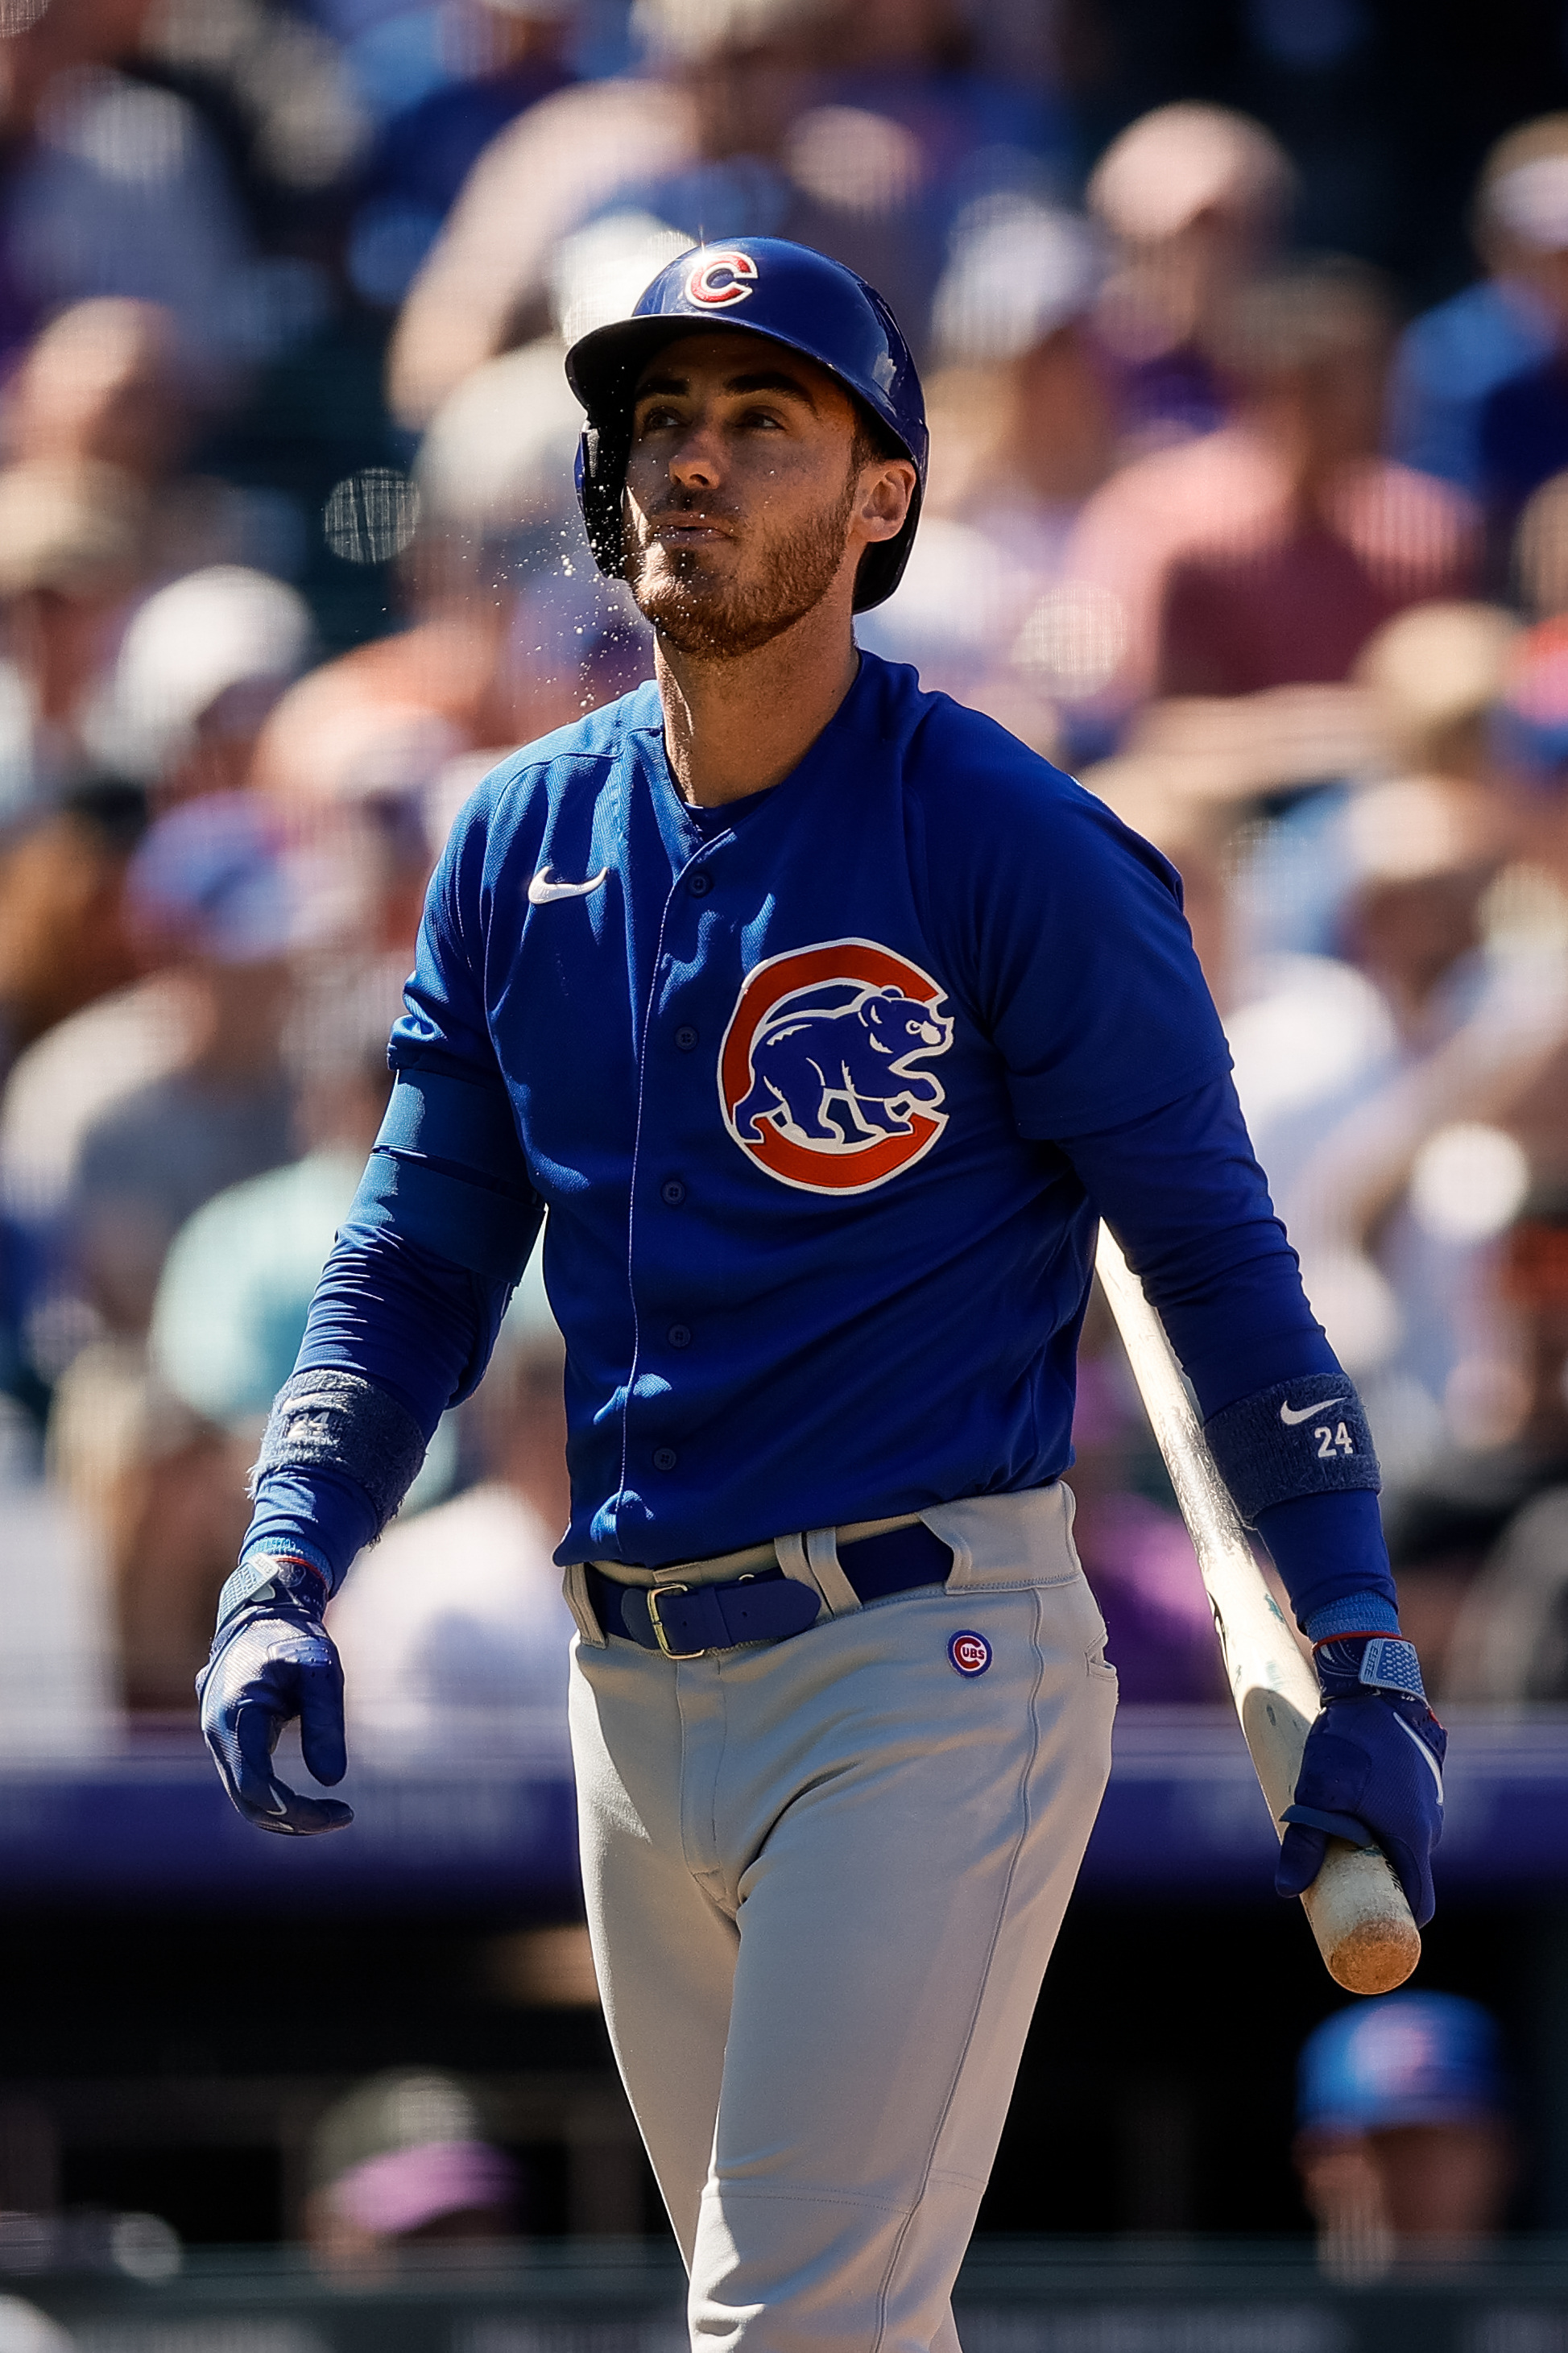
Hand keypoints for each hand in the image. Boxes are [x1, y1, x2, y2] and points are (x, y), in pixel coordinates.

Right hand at [196, 1558, 353, 1836]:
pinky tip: (311, 1804)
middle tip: (343, 1817)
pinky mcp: (228, 1738)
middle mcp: (216, 1732)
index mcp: (233, 1716)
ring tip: (333, 1815)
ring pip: (244, 1796)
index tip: (341, 1811)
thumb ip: (325, 1722)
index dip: (297, 1809)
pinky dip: (275, 1799)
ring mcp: (218, 1736)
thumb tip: (332, 1779)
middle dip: (295, 1818)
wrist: (262, 1611)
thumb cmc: (295, 1638)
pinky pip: (246, 1781)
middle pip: (248, 1800)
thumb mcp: (320, 1672)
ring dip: (285, 1814)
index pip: (256, 1786)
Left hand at [1277, 1688, 1445, 1926]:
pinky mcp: (1423, 1787)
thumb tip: (1285, 1890)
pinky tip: (1353, 1811)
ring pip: (1405, 1846)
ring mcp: (1430, 1805)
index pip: (1419, 1903)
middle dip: (1377, 1885)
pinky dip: (1383, 1827)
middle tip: (1339, 1886)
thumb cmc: (1349, 1741)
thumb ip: (1304, 1843)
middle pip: (1409, 1877)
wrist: (1374, 1688)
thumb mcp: (1318, 1792)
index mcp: (1412, 1837)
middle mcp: (1430, 1827)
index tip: (1370, 1928)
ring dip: (1378, 1851)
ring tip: (1338, 1842)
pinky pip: (1406, 1821)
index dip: (1397, 1921)